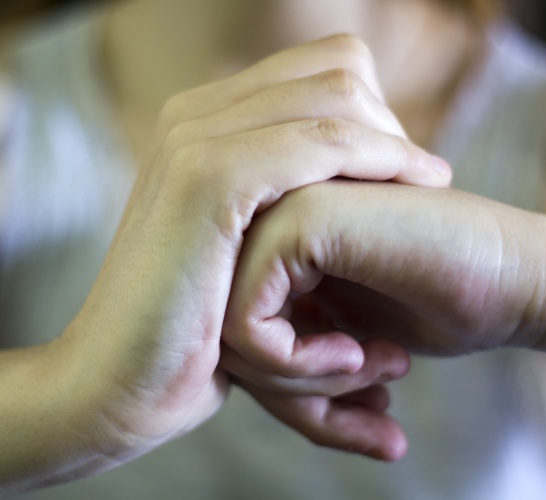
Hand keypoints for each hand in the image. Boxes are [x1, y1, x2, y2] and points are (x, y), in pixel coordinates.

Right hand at [46, 35, 448, 480]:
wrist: (114, 383)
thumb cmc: (186, 331)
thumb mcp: (231, 253)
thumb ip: (267, 204)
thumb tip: (331, 182)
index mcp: (201, 127)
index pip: (318, 73)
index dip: (372, 112)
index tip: (407, 168)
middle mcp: (194, 118)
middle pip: (335, 69)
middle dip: (389, 123)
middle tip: (421, 181)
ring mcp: (195, 141)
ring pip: (336, 97)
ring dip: (394, 144)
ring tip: (430, 187)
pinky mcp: (208, 178)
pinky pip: (321, 142)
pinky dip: (379, 160)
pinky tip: (417, 190)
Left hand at [222, 180, 545, 458]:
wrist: (517, 275)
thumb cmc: (439, 305)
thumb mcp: (343, 338)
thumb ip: (283, 346)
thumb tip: (222, 372)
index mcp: (276, 247)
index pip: (237, 334)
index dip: (289, 388)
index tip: (355, 415)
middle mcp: (268, 224)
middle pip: (229, 338)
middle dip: (297, 397)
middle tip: (369, 415)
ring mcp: (278, 214)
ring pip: (230, 338)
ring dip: (307, 386)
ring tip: (378, 381)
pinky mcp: (296, 223)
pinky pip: (247, 325)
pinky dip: (298, 366)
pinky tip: (361, 357)